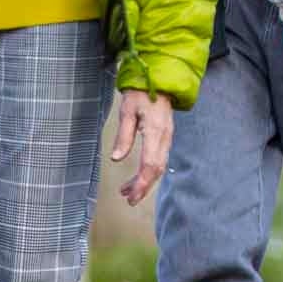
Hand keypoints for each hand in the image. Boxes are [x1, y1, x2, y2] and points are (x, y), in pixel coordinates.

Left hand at [110, 88, 175, 204]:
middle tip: (128, 200)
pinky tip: (136, 177)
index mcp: (156, 131)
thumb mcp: (126, 112)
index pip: (150, 164)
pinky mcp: (165, 138)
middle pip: (156, 170)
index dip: (141, 183)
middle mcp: (165, 138)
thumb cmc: (140, 94)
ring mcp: (167, 138)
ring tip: (126, 191)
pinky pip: (159, 159)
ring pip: (158, 166)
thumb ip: (123, 136)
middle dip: (143, 187)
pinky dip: (148, 172)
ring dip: (144, 181)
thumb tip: (115, 158)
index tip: (130, 196)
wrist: (158, 81)